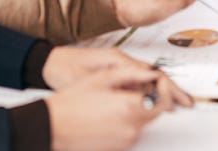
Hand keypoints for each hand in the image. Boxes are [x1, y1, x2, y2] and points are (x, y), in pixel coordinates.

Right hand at [45, 51, 192, 150]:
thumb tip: (152, 74)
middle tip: (128, 91)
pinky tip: (104, 116)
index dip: (166, 92)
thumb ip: (132, 74)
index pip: (163, 101)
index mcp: (129, 107)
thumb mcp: (102, 78)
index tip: (161, 86)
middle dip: (146, 100)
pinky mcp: (118, 150)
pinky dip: (124, 124)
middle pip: (153, 112)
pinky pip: (129, 134)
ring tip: (109, 104)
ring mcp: (125, 141)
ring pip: (141, 123)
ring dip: (134, 112)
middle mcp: (131, 127)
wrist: (51, 125)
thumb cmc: (71, 102)